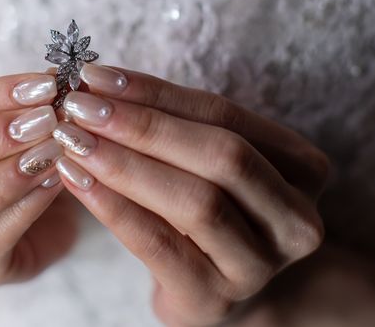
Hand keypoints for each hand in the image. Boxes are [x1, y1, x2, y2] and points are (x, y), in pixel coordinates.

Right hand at [0, 73, 77, 285]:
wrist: (32, 215)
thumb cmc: (9, 156)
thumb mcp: (5, 123)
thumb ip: (17, 103)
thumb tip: (53, 78)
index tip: (41, 86)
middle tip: (42, 119)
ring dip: (1, 179)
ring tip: (50, 151)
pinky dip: (25, 209)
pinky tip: (55, 180)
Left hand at [52, 65, 329, 326]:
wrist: (217, 286)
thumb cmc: (208, 207)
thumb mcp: (204, 160)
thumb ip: (169, 123)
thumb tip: (100, 84)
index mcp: (301, 167)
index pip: (223, 113)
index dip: (156, 91)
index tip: (97, 74)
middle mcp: (295, 218)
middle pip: (220, 154)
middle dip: (143, 125)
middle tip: (81, 105)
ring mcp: (260, 265)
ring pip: (196, 201)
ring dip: (124, 163)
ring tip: (73, 138)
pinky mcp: (214, 300)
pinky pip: (159, 245)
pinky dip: (112, 206)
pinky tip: (75, 178)